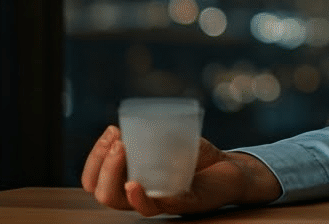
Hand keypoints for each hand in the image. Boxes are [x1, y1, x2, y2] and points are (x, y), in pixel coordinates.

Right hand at [81, 124, 281, 216]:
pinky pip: (159, 206)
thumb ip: (154, 134)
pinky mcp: (185, 203)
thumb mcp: (172, 140)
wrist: (234, 168)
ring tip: (122, 150)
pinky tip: (134, 185)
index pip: (97, 182)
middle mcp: (143, 196)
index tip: (111, 131)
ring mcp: (162, 203)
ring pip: (125, 203)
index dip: (94, 160)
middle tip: (117, 142)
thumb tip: (131, 122)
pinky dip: (142, 197)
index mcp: (133, 182)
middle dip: (102, 167)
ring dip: (115, 176)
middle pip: (106, 194)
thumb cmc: (198, 156)